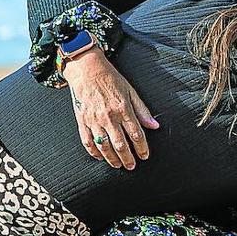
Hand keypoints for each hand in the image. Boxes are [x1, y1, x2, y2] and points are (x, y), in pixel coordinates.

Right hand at [62, 49, 159, 169]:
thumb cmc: (111, 79)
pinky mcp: (82, 121)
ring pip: (104, 146)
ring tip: (118, 165)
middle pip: (121, 144)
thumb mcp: (131, 91)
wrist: (87, 69)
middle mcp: (109, 116)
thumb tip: (155, 126)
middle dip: (128, 158)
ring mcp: (94, 120)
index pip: (136, 134)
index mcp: (123, 108)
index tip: (145, 156)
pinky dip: (94, 152)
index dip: (142, 148)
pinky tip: (100, 157)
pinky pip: (88, 141)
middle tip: (132, 166)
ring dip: (112, 159)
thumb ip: (143, 110)